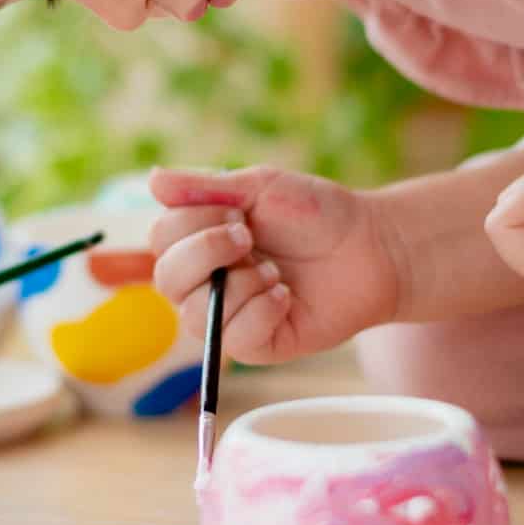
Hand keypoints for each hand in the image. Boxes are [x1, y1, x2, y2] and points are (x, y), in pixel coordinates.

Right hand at [148, 166, 401, 363]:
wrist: (371, 246)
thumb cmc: (315, 213)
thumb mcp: (260, 187)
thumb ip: (205, 187)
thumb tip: (152, 179)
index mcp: (200, 240)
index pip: (160, 238)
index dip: (192, 223)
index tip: (239, 211)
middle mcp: (205, 281)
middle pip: (165, 280)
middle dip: (207, 253)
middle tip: (249, 236)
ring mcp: (229, 316)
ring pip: (194, 316)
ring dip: (238, 284)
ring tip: (275, 270)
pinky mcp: (257, 345)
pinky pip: (234, 340)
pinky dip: (260, 311)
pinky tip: (285, 294)